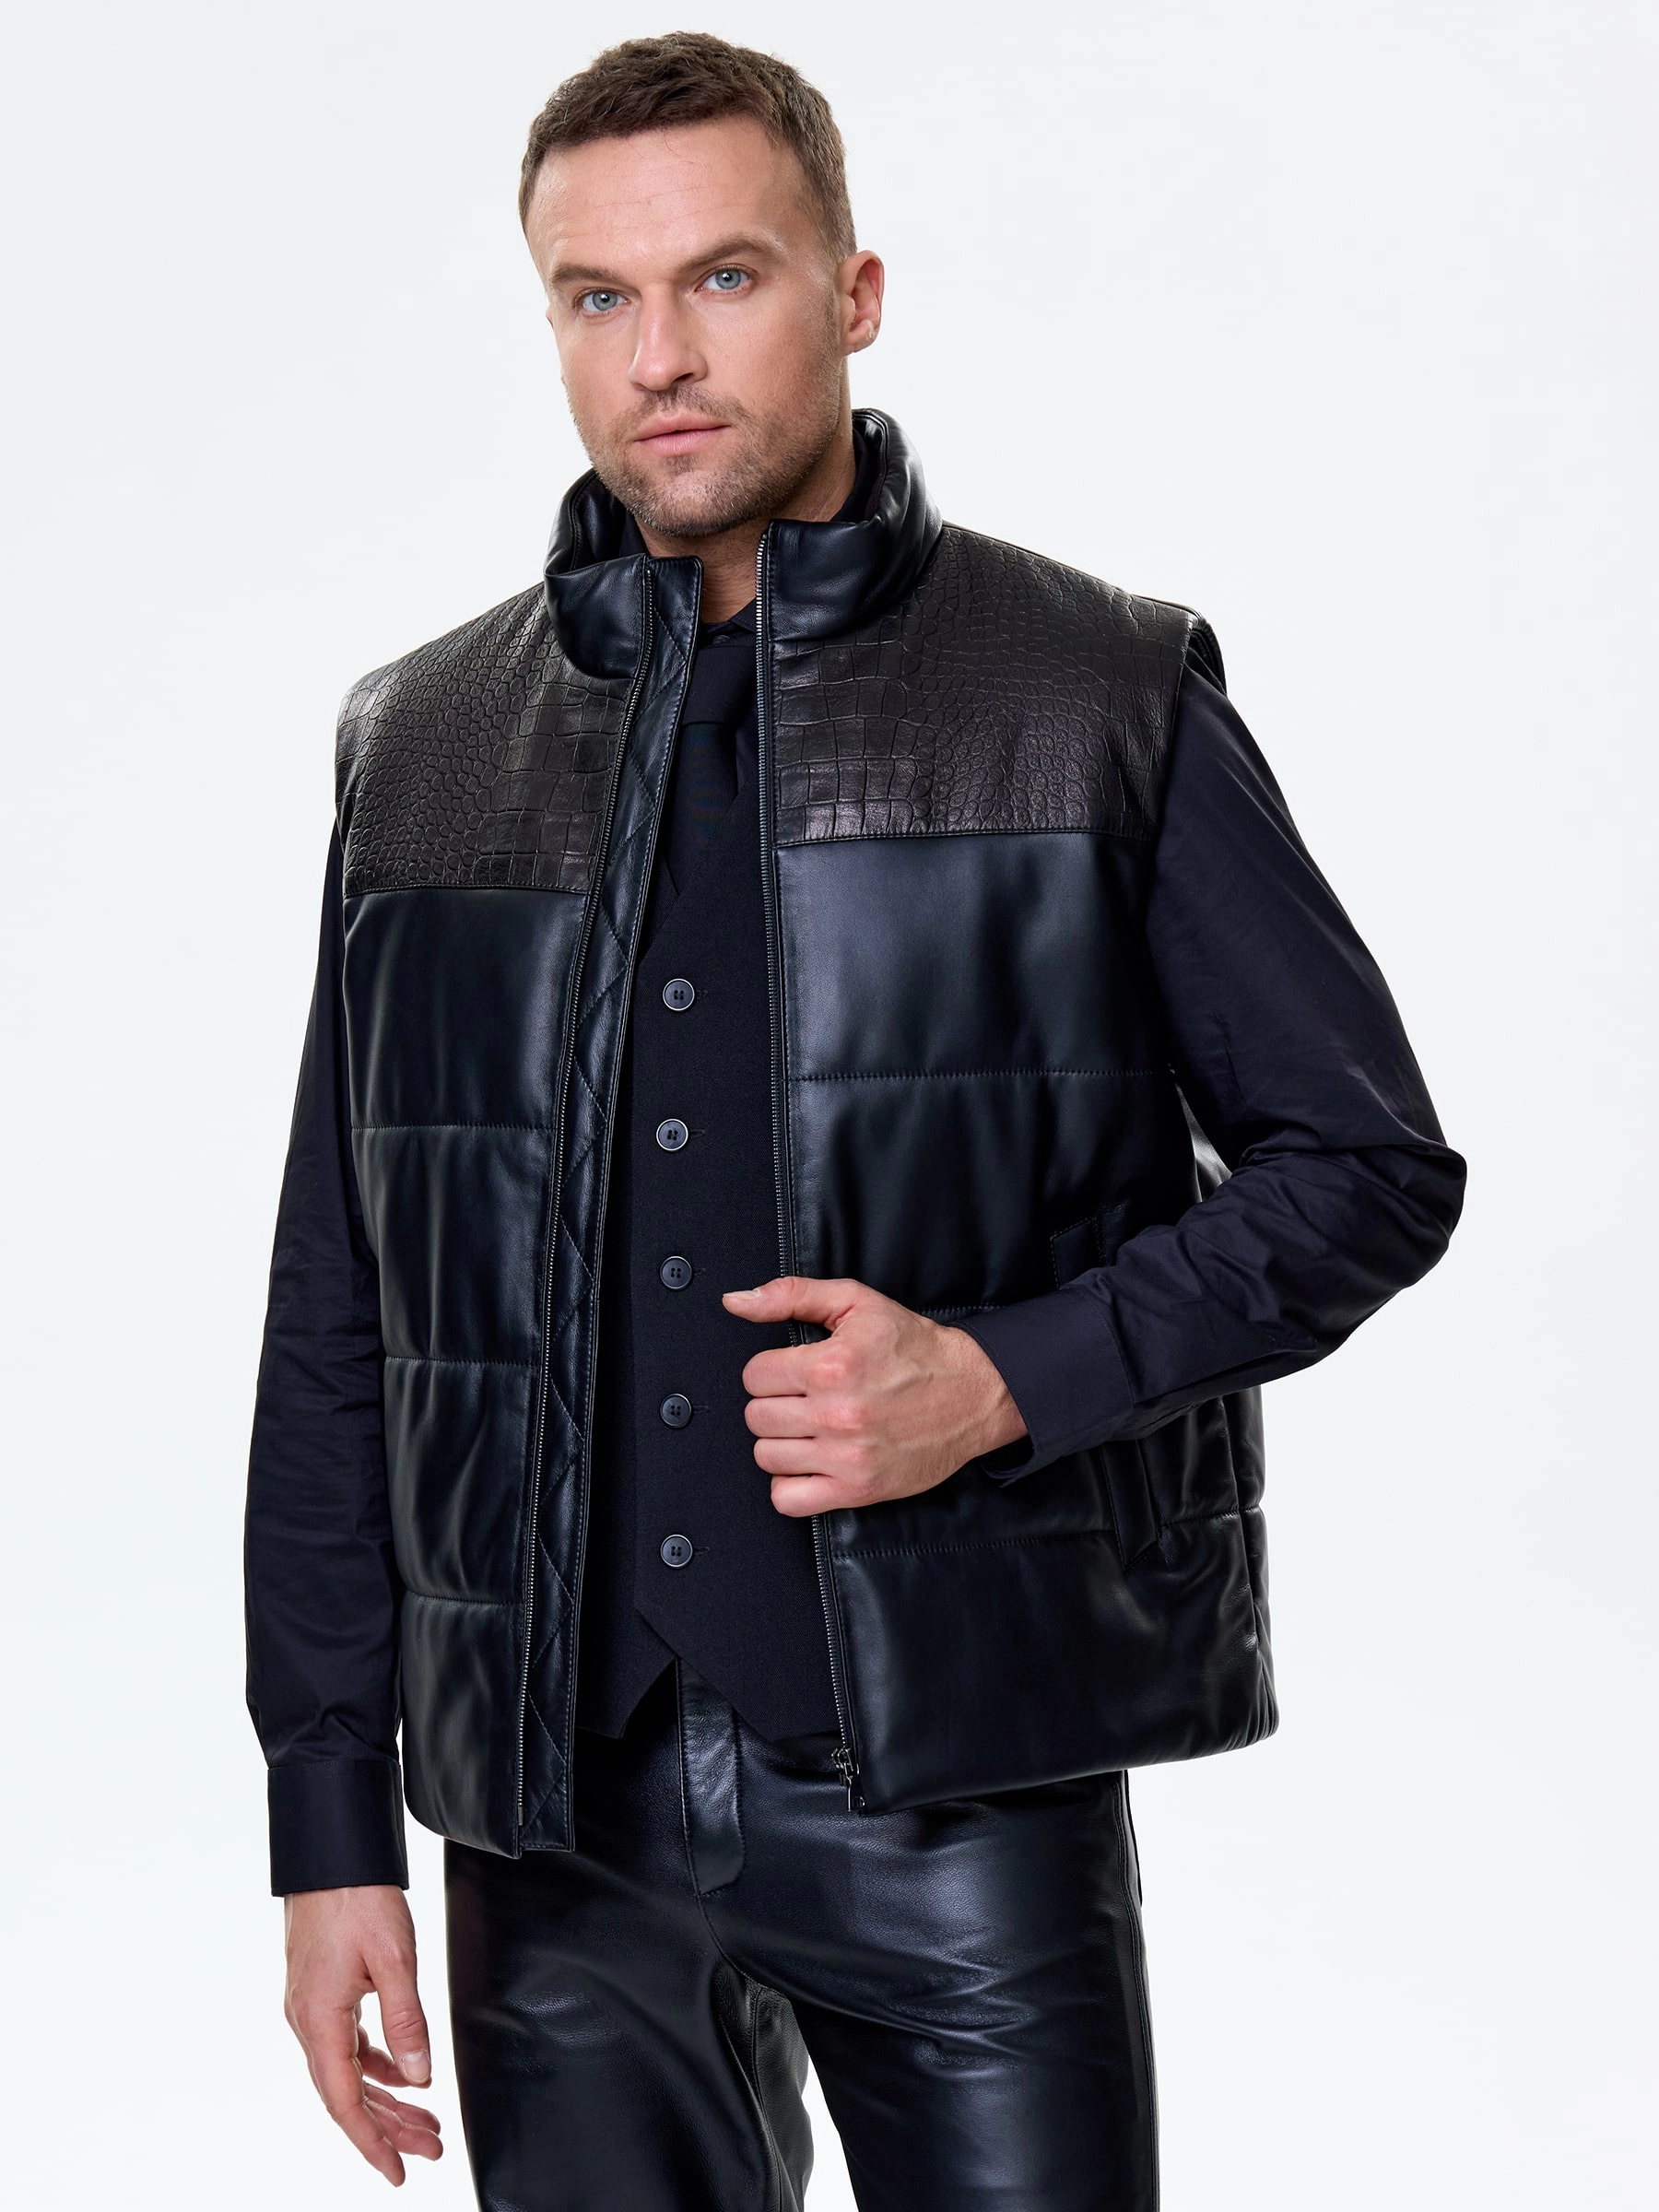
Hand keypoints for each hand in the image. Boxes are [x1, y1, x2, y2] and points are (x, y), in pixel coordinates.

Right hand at [283, 1884, 442, 2185]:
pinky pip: (347, 2045)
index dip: (372, 2143)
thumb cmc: (357, 1896)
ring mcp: (311, 2007)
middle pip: (348, 2094)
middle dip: (390, 2127)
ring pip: (349, 2071)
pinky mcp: (320, 1991)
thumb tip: (418, 2076)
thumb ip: (407, 2020)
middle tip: (431, 2148)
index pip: (344, 2102)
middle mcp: (307, 2021)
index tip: (399, 2171)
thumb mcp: (394, 1957)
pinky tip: (402, 2075)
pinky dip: (376, 2066)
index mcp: (319, 2020)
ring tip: (425, 2121)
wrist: (330, 1853)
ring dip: (386, 2098)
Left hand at [722, 1274, 1026, 1515]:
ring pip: (766, 1456)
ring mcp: (847, 1457)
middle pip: (756, 1417)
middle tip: (804, 1397)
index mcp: (832, 1366)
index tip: (793, 1371)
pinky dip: (791, 1484)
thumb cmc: (916, 1348)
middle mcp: (837, 1414)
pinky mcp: (858, 1490)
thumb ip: (791, 1295)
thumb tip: (737, 1301)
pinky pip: (788, 1500)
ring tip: (810, 1427)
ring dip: (782, 1442)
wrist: (973, 1392)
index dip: (770, 1370)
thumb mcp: (856, 1302)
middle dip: (775, 1403)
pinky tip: (811, 1461)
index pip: (754, 1376)